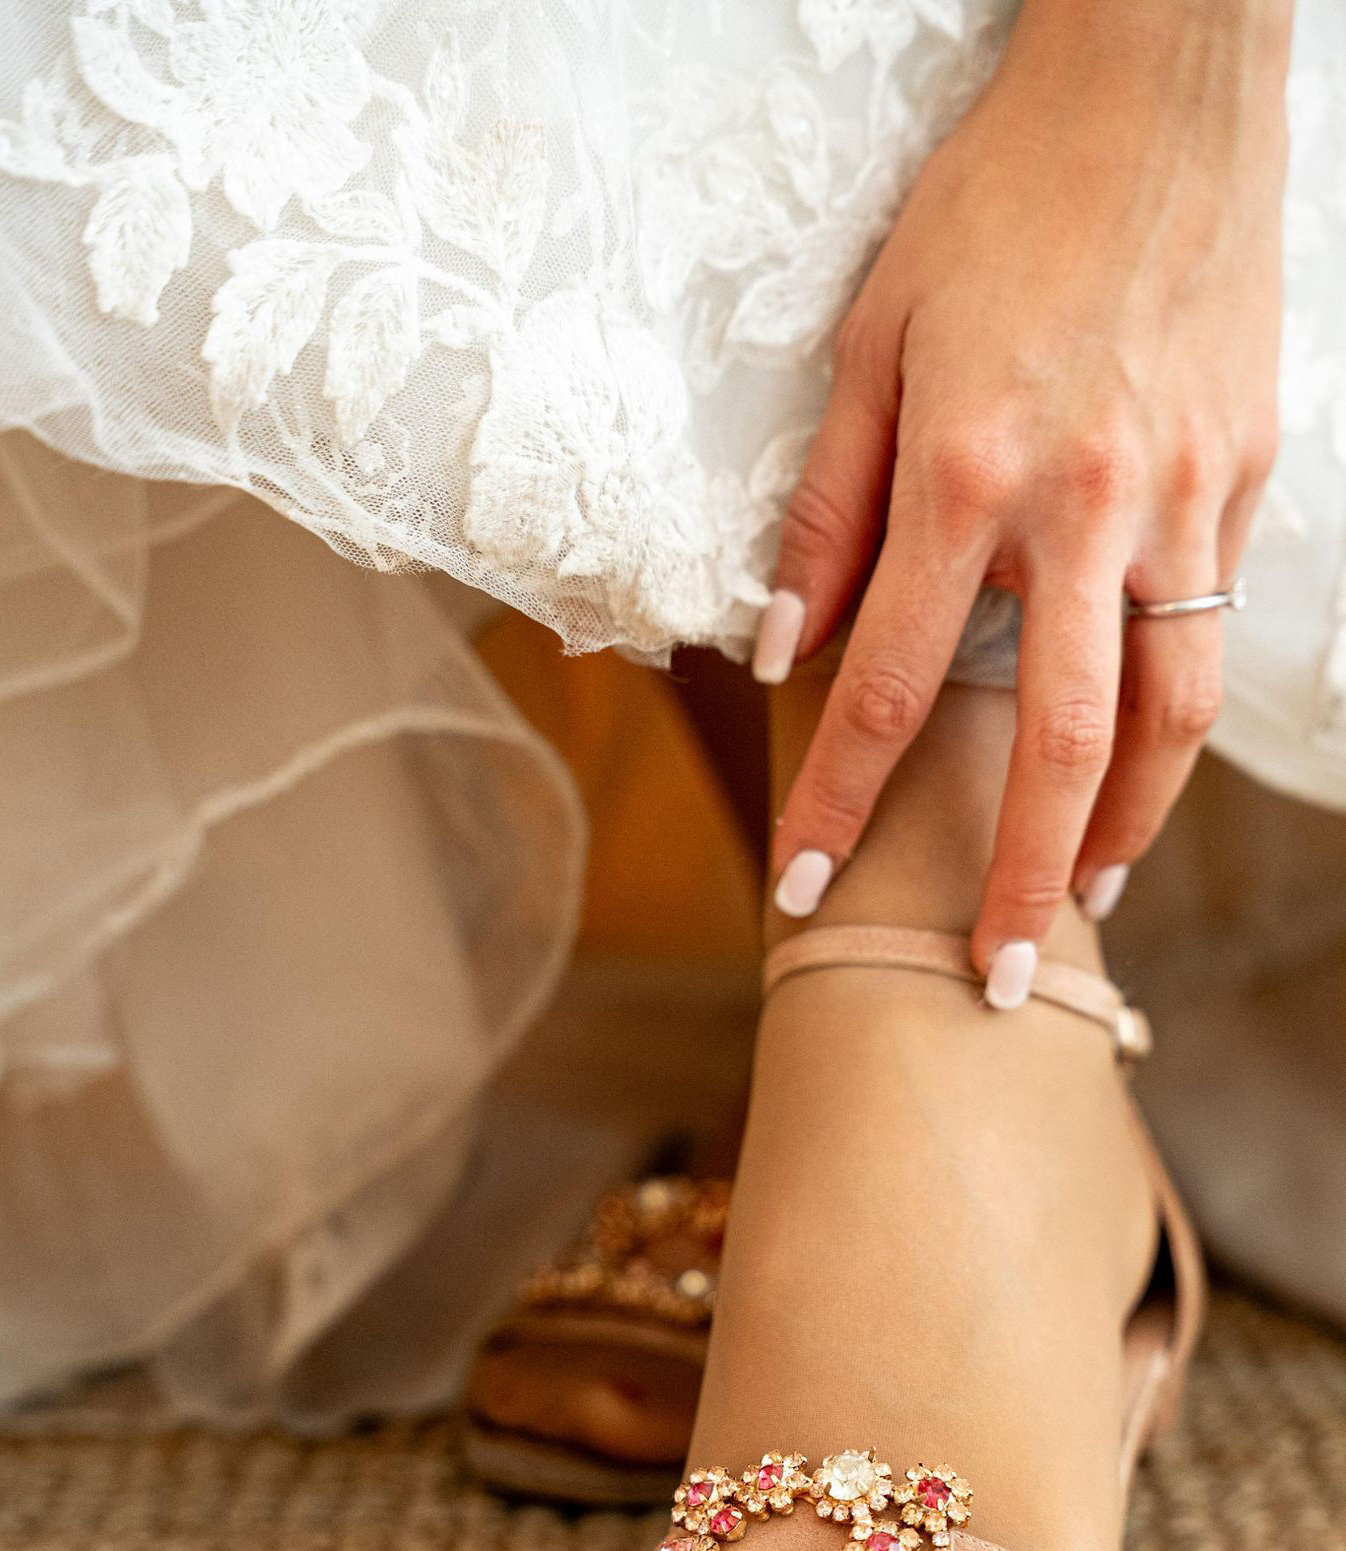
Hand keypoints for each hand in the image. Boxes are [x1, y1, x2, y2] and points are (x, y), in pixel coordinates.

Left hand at [763, 0, 1289, 988]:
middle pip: (1061, 744)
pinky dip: (1174, 708)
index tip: (804, 891)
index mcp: (967, 472)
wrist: (1160, 88)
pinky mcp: (1248, 472)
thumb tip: (785, 644)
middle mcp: (1085, 505)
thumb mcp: (870, 341)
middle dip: (1026, 880)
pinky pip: (1213, 621)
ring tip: (1092, 890)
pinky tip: (1139, 752)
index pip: (890, 685)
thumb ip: (825, 507)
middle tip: (1006, 979)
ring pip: (1172, 708)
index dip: (842, 801)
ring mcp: (1186, 495)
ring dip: (1130, 820)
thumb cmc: (994, 207)